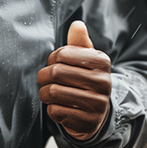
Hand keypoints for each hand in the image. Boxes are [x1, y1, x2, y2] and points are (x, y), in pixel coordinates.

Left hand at [37, 21, 111, 140]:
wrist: (96, 113)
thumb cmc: (85, 79)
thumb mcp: (85, 59)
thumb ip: (79, 42)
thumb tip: (77, 25)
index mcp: (102, 61)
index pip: (62, 54)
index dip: (52, 58)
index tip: (54, 64)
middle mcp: (103, 82)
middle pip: (56, 72)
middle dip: (43, 76)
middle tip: (44, 79)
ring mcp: (97, 104)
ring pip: (53, 92)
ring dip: (44, 93)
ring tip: (47, 93)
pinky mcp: (87, 122)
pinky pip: (55, 111)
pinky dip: (51, 109)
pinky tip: (59, 107)